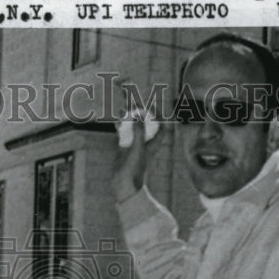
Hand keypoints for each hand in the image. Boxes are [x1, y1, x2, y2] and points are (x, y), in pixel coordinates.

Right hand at [111, 80, 157, 202]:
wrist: (125, 186)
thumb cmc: (134, 170)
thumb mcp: (137, 150)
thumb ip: (138, 132)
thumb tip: (138, 115)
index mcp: (154, 141)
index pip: (161, 122)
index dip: (157, 111)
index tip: (150, 102)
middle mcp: (146, 140)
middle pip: (145, 119)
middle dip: (139, 105)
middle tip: (131, 91)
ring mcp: (136, 142)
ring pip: (134, 123)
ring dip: (129, 112)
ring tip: (123, 100)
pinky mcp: (126, 146)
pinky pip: (125, 131)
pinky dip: (122, 124)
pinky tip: (117, 118)